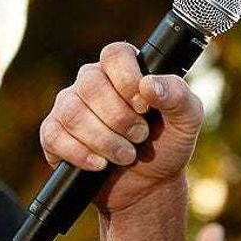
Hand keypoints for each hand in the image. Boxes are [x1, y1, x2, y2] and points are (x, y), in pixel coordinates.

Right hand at [39, 42, 204, 212]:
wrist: (148, 186)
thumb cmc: (167, 145)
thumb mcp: (187, 120)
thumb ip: (177, 95)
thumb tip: (149, 84)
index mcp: (124, 69)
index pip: (115, 54)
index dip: (127, 79)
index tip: (144, 107)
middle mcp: (92, 82)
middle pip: (91, 83)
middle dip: (119, 117)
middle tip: (140, 136)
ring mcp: (69, 106)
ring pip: (72, 111)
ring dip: (104, 139)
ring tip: (126, 155)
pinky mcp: (54, 133)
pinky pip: (55, 135)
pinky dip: (81, 154)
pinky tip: (100, 164)